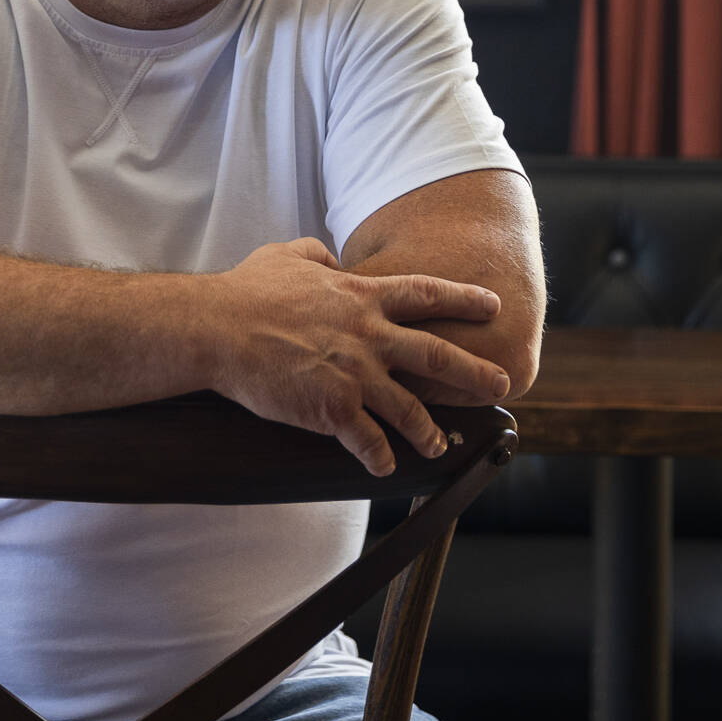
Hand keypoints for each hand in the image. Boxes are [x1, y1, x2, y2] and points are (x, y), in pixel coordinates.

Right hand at [210, 238, 510, 476]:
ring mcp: (354, 373)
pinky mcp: (333, 409)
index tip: (492, 304)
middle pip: (436, 354)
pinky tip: (385, 466)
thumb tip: (331, 258)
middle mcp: (367, 334)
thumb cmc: (246, 291)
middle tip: (503, 383)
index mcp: (360, 296)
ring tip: (439, 443)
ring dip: (429, 429)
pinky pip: (368, 440)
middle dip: (474, 371)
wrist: (218, 329)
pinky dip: (380, 456)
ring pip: (410, 408)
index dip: (463, 298)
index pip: (425, 294)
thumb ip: (317, 254)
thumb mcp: (287, 255)